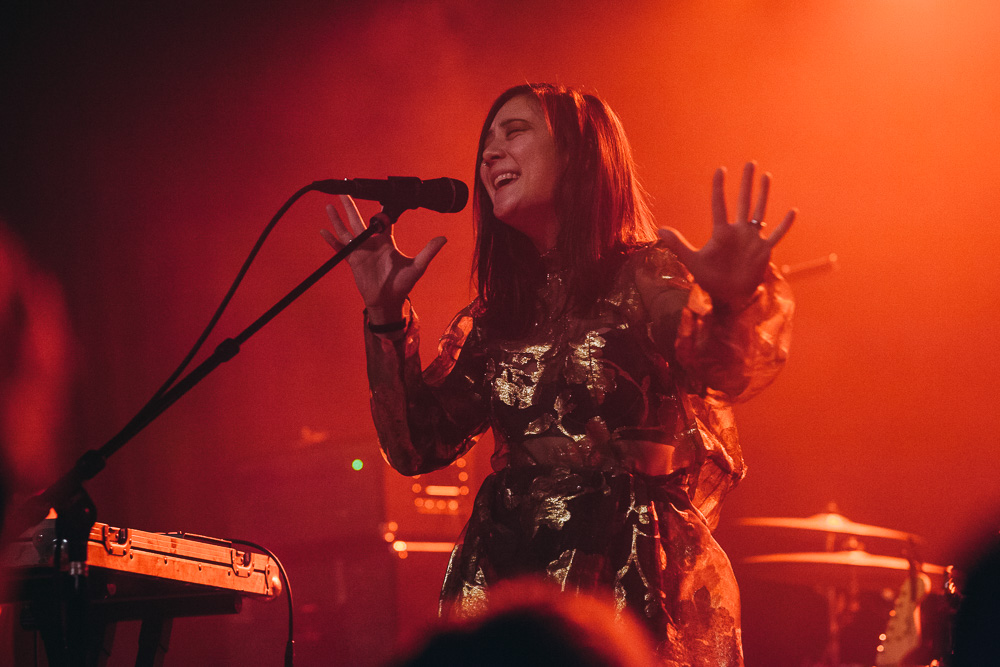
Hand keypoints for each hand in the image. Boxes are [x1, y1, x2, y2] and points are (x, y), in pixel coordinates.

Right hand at [321, 195, 445, 322]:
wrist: (389, 301)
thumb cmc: (403, 284)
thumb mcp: (418, 266)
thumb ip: (429, 251)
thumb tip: (444, 238)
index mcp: (386, 241)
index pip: (383, 221)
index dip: (381, 210)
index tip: (378, 195)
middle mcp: (372, 243)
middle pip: (359, 220)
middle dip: (351, 206)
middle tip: (346, 191)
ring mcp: (361, 251)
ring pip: (347, 231)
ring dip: (338, 219)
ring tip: (329, 205)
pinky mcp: (353, 261)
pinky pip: (340, 249)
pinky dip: (332, 241)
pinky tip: (322, 231)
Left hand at [658, 162, 795, 308]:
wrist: (728, 295)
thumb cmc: (710, 278)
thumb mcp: (692, 261)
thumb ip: (678, 245)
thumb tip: (659, 230)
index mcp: (722, 232)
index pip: (719, 205)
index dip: (719, 188)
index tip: (720, 170)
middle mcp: (739, 231)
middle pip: (744, 201)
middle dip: (746, 183)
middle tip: (749, 163)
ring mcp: (753, 239)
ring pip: (760, 211)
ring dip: (763, 195)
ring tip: (766, 176)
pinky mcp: (764, 251)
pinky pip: (777, 235)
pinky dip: (785, 225)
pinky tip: (793, 211)